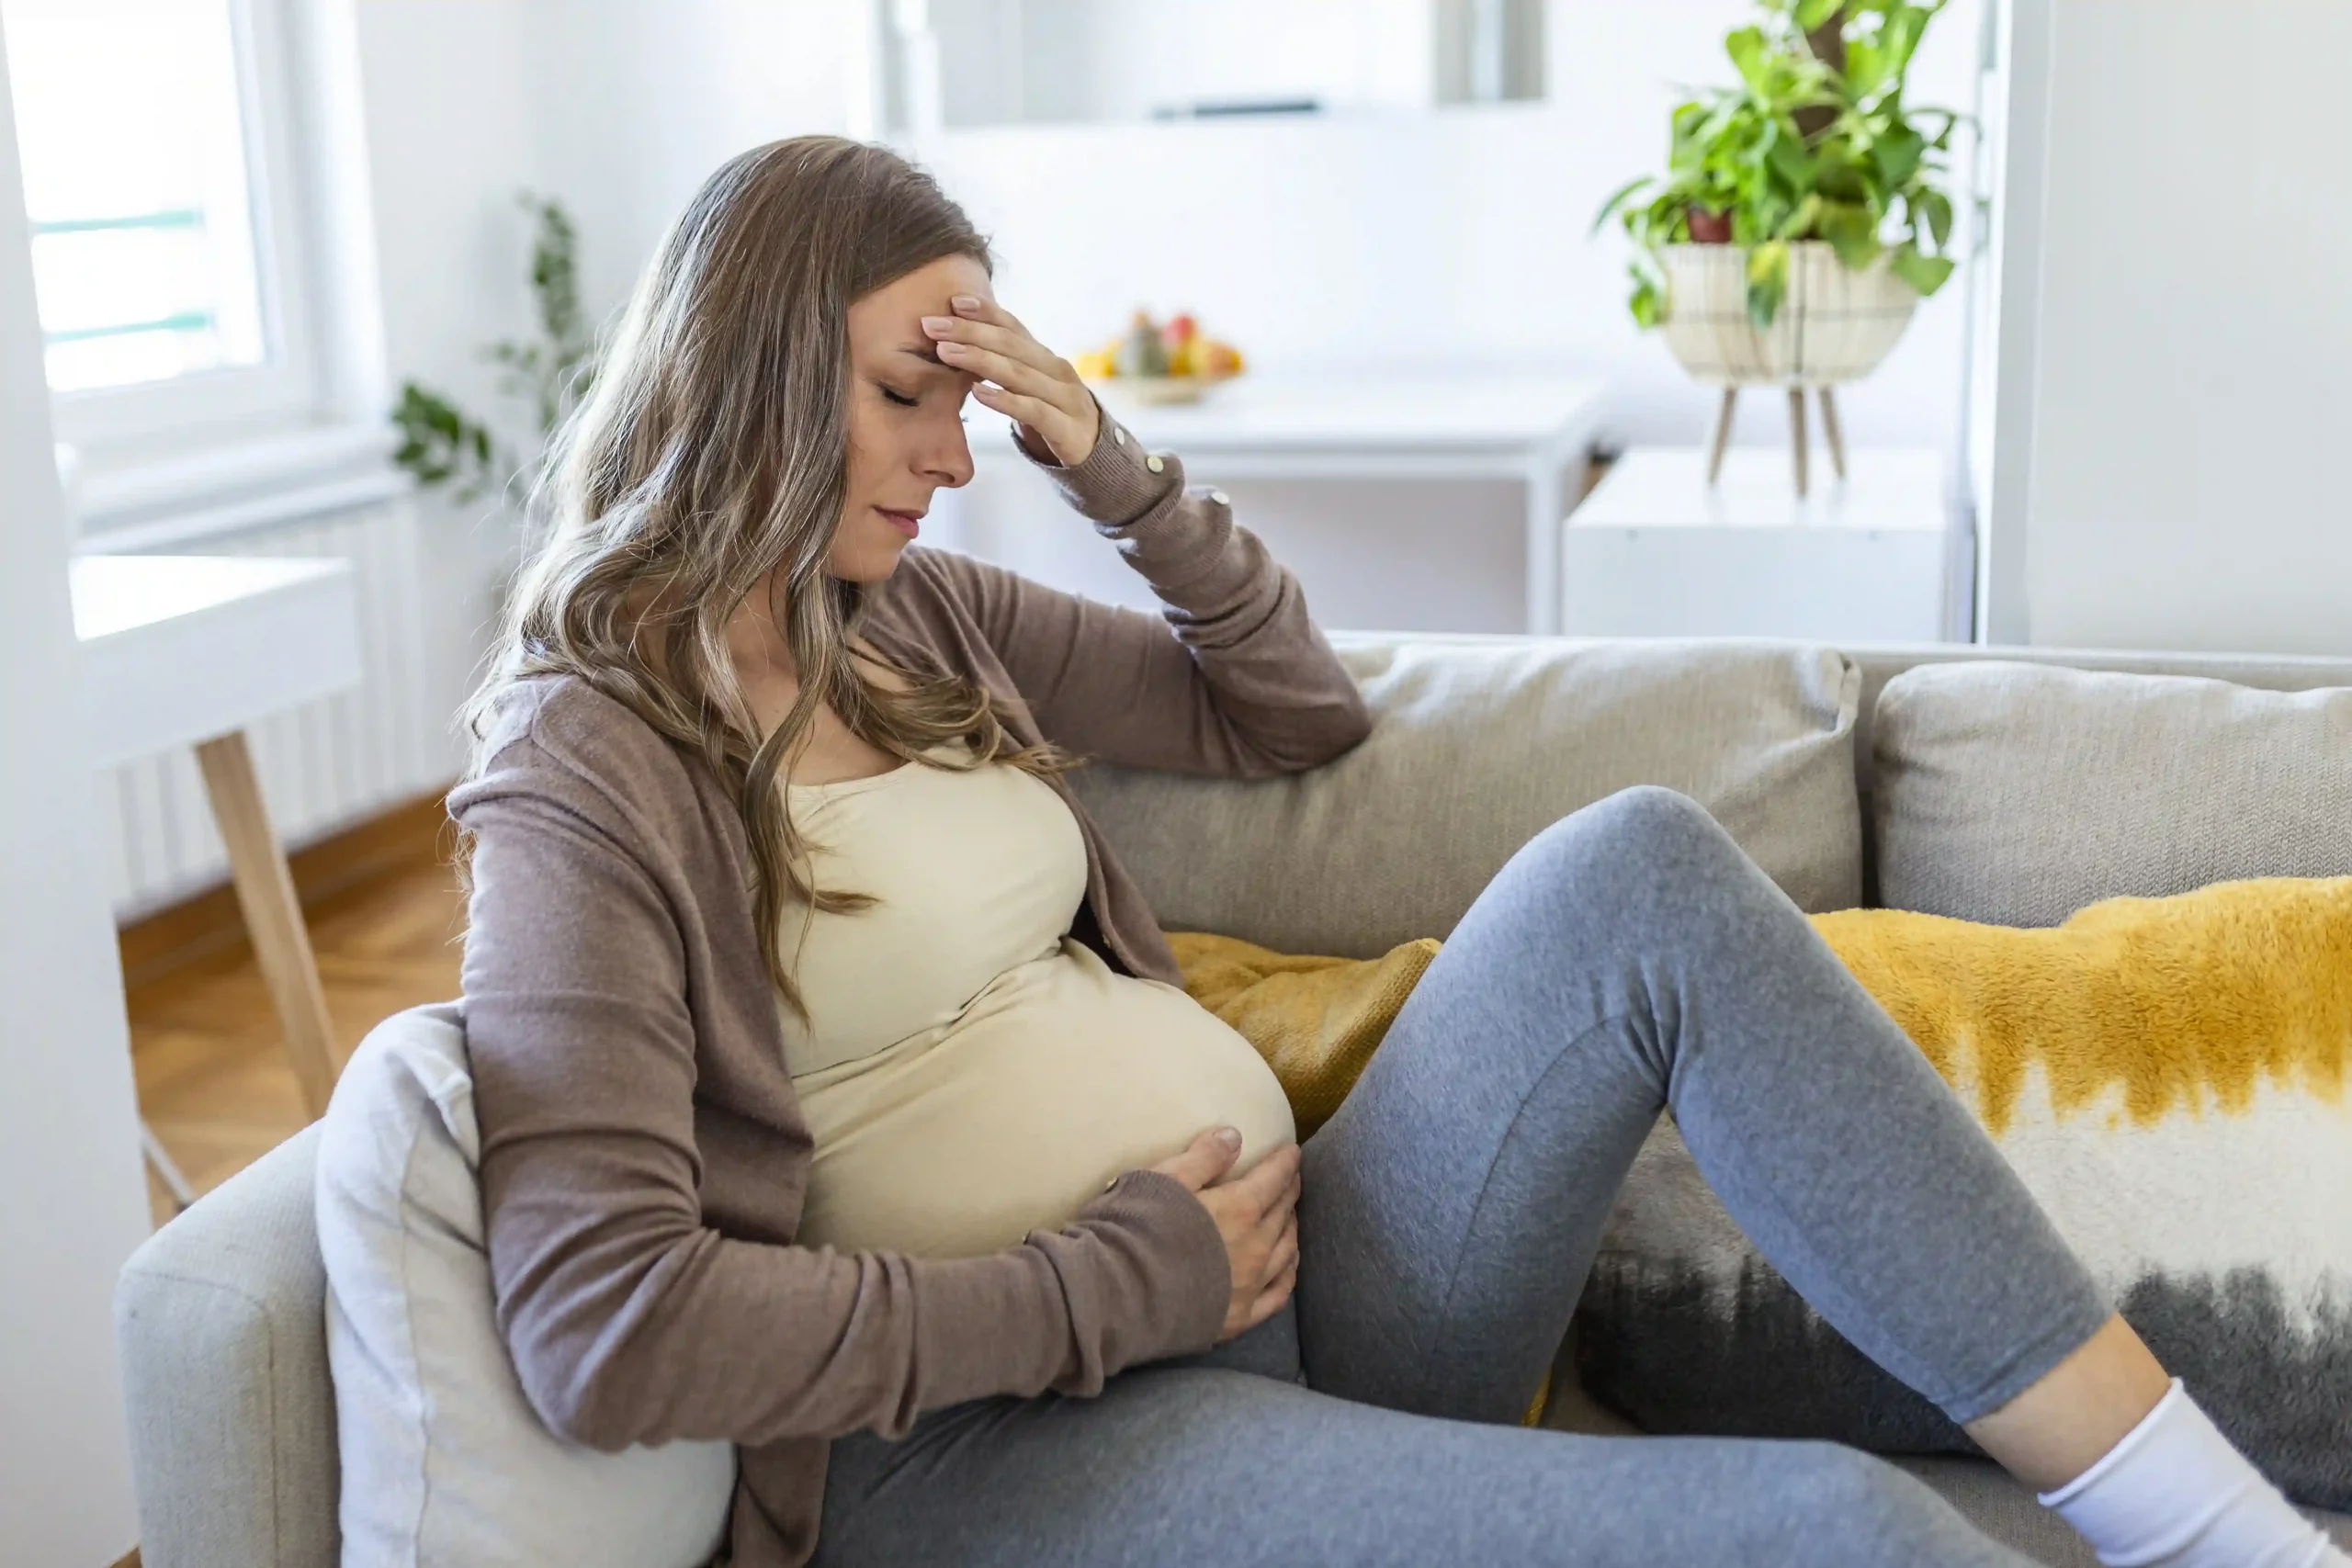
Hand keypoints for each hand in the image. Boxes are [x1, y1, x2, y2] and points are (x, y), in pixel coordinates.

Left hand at [922, 295, 1101, 467]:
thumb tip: (958, 342)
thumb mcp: (1029, 386)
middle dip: (969, 331)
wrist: (1094, 453)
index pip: (1013, 326)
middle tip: (933, 325)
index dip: (985, 311)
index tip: (953, 300)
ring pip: (1018, 373)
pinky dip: (1005, 400)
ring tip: (946, 352)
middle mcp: (1057, 370)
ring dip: (979, 360)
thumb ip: (1003, 364)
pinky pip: (1033, 411)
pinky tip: (978, 393)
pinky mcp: (1066, 428)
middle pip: (1010, 344)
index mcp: (1045, 357)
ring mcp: (1065, 398)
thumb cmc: (1052, 415)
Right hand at [1150, 1128, 1301, 1341]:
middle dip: (1289, 1193)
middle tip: (1291, 1180)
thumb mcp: (1164, 1179)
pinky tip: (1288, 1267)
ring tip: (1290, 1218)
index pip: (1273, 1179)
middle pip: (1282, 1214)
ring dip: (1291, 1230)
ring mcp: (1250, 1286)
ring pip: (1285, 1252)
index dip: (1285, 1162)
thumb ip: (1203, 1158)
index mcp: (1240, 1209)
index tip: (1292, 1152)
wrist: (1116, 1297)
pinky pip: (1277, 1295)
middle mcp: (1255, 1248)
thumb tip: (1235, 1136)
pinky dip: (1288, 1275)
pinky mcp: (1238, 1318)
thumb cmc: (1136, 1229)